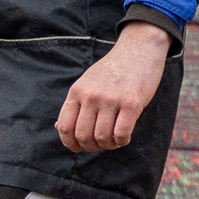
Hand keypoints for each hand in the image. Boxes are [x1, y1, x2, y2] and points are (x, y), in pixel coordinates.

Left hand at [58, 22, 171, 151]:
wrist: (138, 50)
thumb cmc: (113, 70)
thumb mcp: (88, 82)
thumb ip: (76, 103)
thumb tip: (60, 128)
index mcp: (77, 91)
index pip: (65, 126)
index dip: (69, 143)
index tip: (77, 147)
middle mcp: (91, 96)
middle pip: (83, 135)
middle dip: (91, 146)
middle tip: (99, 144)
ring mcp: (111, 100)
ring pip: (102, 137)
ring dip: (108, 145)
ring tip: (113, 140)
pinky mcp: (132, 104)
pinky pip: (121, 134)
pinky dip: (122, 141)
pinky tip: (124, 137)